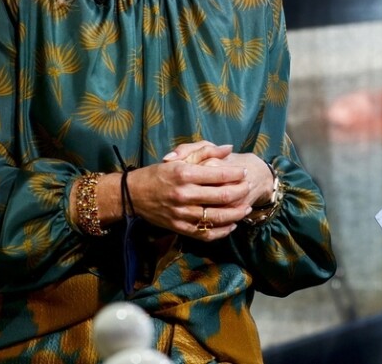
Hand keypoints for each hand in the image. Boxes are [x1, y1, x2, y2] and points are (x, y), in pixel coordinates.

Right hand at [122, 142, 250, 240]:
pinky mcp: (179, 228)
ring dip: (236, 213)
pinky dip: (222, 231)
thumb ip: (205, 151)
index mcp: (184, 174)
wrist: (132, 194)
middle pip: (223, 196)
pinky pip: (205, 233)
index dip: (236, 174)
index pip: (219, 175)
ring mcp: (182, 214)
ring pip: (217, 217)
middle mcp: (184, 195)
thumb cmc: (158, 173)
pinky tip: (231, 225)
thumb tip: (228, 148)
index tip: (244, 172)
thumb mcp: (179, 157)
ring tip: (246, 208)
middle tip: (248, 187)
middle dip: (241, 192)